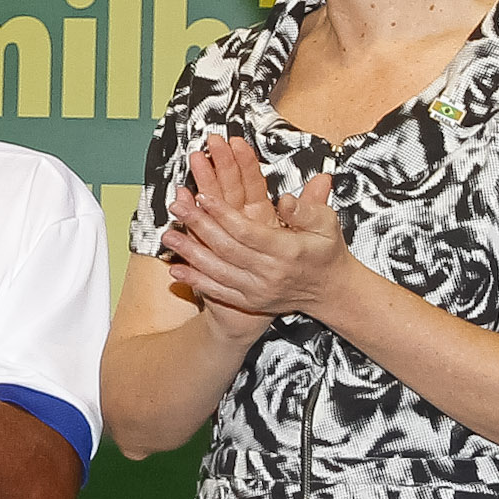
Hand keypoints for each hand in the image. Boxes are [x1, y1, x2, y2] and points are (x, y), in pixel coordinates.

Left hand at [164, 133, 347, 321]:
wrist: (330, 290)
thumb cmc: (326, 251)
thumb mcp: (327, 224)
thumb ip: (308, 209)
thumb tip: (286, 200)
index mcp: (288, 251)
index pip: (248, 232)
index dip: (223, 214)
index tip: (202, 196)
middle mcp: (271, 273)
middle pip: (227, 248)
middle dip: (199, 226)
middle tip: (176, 207)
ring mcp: (259, 290)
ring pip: (218, 271)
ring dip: (190, 253)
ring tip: (168, 236)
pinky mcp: (251, 302)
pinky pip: (219, 291)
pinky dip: (196, 281)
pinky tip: (176, 270)